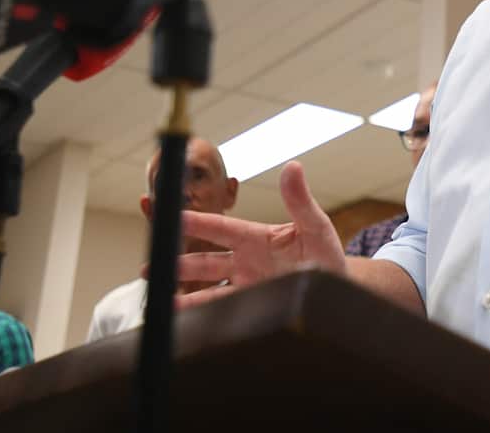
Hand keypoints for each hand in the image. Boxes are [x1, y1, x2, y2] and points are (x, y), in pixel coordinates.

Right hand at [172, 161, 344, 308]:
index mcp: (256, 237)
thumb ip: (300, 200)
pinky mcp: (252, 307)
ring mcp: (246, 285)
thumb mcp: (315, 226)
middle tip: (150, 267)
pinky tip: (183, 323)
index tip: (171, 218)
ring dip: (183, 294)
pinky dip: (201, 317)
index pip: (220, 228)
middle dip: (177, 264)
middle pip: (205, 261)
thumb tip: (293, 166)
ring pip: (207, 289)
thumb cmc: (327, 254)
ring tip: (159, 304)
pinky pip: (222, 311)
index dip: (196, 222)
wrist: (340, 289)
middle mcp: (245, 261)